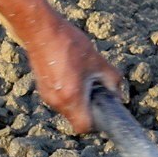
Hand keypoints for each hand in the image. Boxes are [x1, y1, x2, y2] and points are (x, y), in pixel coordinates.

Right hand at [18, 13, 121, 132]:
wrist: (40, 29)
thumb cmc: (68, 43)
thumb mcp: (96, 60)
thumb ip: (111, 78)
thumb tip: (117, 91)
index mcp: (71, 98)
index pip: (84, 127)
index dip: (97, 124)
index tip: (104, 110)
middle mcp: (57, 101)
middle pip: (76, 118)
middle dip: (89, 108)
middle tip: (98, 91)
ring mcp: (46, 95)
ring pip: (68, 108)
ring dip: (79, 99)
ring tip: (84, 78)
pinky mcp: (42, 87)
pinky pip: (59, 98)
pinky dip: (69, 92)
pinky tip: (73, 73)